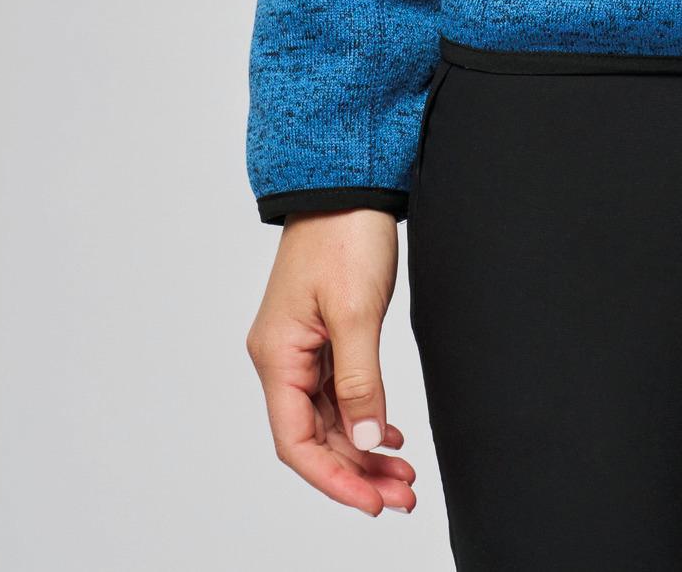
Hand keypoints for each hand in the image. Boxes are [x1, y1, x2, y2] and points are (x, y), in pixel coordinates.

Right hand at [246, 209, 417, 515]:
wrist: (348, 180)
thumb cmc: (344, 234)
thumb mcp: (356, 311)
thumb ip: (360, 380)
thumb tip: (364, 439)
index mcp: (277, 355)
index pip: (297, 441)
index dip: (334, 478)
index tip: (374, 501)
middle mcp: (282, 356)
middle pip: (314, 436)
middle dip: (356, 471)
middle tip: (403, 495)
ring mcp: (301, 346)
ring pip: (330, 417)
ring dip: (364, 448)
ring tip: (403, 475)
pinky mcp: (323, 333)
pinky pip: (338, 391)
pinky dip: (364, 416)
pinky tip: (389, 433)